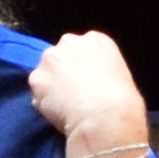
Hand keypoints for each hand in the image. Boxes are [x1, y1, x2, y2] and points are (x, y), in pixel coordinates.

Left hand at [27, 29, 148, 157]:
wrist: (105, 117)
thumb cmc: (122, 101)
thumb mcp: (120, 75)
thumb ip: (101, 70)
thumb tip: (93, 83)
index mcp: (96, 40)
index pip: (82, 49)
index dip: (82, 67)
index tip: (85, 81)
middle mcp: (70, 42)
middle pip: (61, 55)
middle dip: (63, 71)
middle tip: (72, 93)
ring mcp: (50, 58)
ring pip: (46, 72)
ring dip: (51, 85)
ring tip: (64, 105)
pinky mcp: (36, 78)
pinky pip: (37, 90)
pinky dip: (43, 101)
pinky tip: (57, 112)